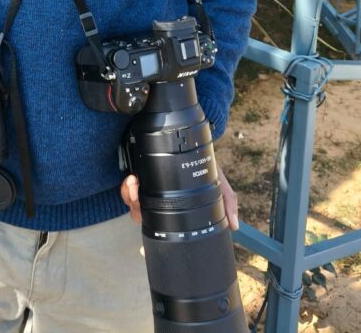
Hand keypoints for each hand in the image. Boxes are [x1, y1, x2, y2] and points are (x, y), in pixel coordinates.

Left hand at [121, 165, 238, 230]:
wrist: (190, 134)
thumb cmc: (203, 162)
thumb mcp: (216, 180)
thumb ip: (227, 200)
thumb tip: (234, 226)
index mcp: (174, 204)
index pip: (162, 223)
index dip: (156, 225)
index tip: (154, 220)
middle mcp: (159, 196)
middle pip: (142, 214)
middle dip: (138, 209)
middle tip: (140, 198)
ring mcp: (147, 184)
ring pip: (132, 202)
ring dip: (131, 196)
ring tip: (135, 184)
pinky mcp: (137, 170)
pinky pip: (126, 186)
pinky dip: (127, 186)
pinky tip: (132, 178)